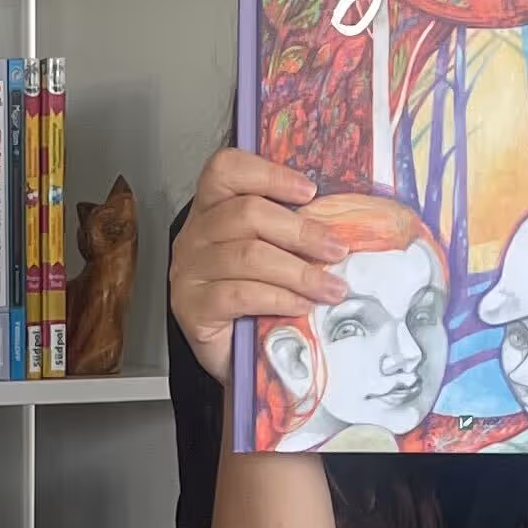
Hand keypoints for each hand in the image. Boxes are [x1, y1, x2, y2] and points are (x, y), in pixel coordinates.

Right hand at [169, 145, 336, 366]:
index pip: (226, 170)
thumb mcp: (271, 254)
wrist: (233, 357)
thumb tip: (338, 222)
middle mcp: (193, 235)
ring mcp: (188, 271)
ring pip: (248, 256)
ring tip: (331, 287)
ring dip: (300, 272)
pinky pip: (241, 294)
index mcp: (211, 210)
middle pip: (246, 214)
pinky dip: (279, 298)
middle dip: (300, 231)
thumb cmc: (254, 301)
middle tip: (336, 250)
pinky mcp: (191, 307)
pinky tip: (301, 305)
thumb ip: (289, 231)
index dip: (268, 174)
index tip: (310, 191)